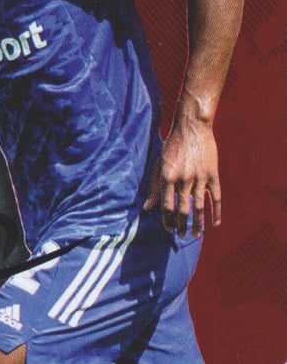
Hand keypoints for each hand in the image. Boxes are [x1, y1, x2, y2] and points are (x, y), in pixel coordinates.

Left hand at [144, 120, 221, 236]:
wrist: (192, 128)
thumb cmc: (172, 146)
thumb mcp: (159, 164)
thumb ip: (154, 187)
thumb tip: (146, 208)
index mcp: (167, 177)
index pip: (166, 206)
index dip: (166, 220)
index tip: (168, 229)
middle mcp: (183, 180)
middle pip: (182, 210)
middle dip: (181, 225)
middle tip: (181, 235)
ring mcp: (199, 178)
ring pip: (199, 207)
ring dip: (197, 224)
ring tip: (196, 235)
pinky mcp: (212, 175)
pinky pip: (215, 197)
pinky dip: (216, 212)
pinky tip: (215, 223)